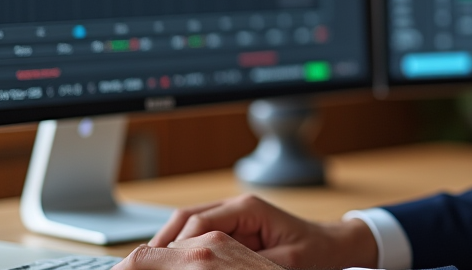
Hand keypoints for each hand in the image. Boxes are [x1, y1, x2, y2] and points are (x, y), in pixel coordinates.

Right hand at [148, 194, 376, 268]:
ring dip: (167, 245)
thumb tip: (217, 264)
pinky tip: (170, 265)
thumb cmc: (314, 250)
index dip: (176, 243)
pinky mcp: (231, 228)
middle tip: (140, 265)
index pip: (200, 220)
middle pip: (186, 218)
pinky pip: (197, 234)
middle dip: (162, 242)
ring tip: (148, 265)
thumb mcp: (287, 262)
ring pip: (186, 224)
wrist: (331, 245)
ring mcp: (232, 216)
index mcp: (249, 208)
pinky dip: (180, 248)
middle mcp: (236, 207)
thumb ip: (254, 265)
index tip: (158, 262)